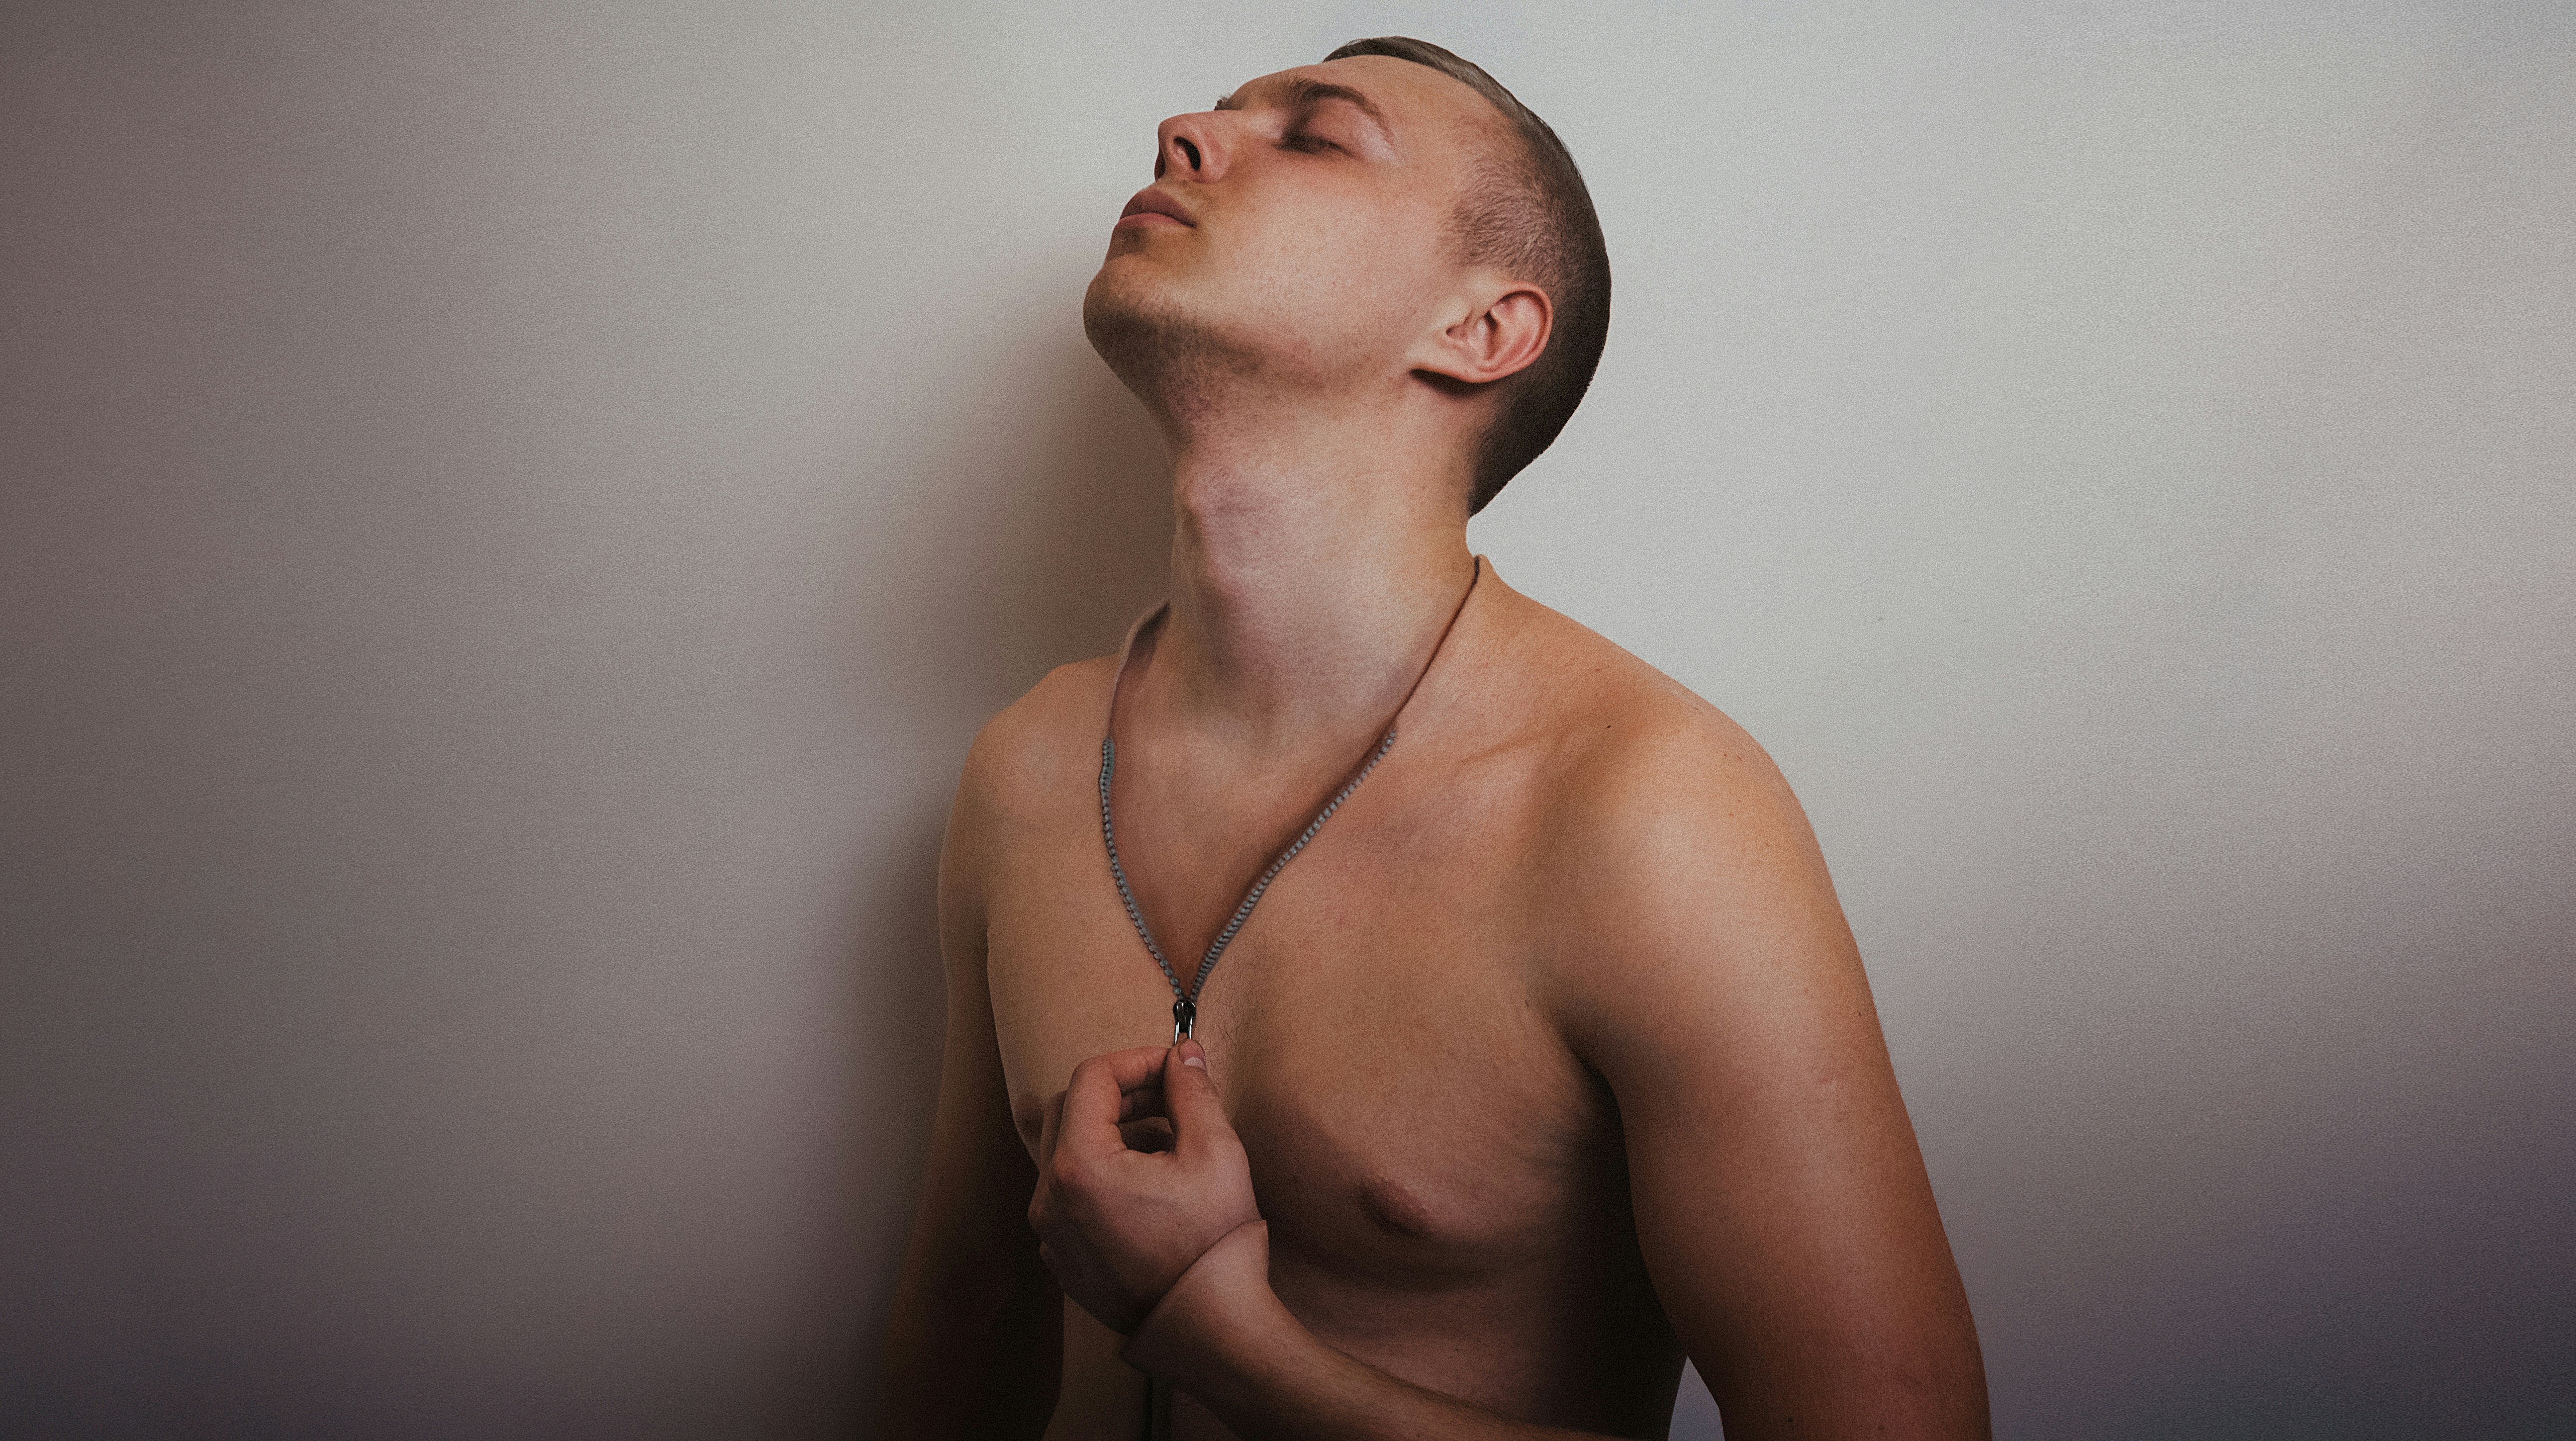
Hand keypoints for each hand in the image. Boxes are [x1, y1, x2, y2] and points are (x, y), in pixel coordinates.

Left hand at [1027, 1037, 1261, 1332]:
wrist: (1209, 1329)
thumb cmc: (1213, 1244)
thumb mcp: (1215, 1151)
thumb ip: (1192, 1091)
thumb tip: (1184, 1054)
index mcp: (1078, 1165)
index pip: (1092, 1078)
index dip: (1136, 1060)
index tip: (1174, 1067)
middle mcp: (1049, 1198)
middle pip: (1069, 1109)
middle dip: (1121, 1093)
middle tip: (1170, 1098)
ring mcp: (1051, 1232)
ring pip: (1068, 1152)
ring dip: (1112, 1133)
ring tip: (1168, 1145)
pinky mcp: (1063, 1258)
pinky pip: (1070, 1195)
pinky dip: (1102, 1174)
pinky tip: (1150, 1188)